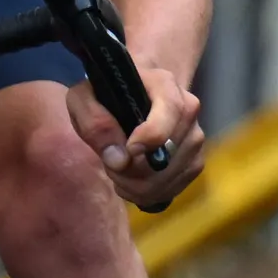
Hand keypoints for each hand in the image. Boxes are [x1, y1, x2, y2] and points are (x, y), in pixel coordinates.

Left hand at [67, 64, 203, 212]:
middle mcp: (187, 109)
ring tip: (119, 173)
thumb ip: (94, 122)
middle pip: (171, 150)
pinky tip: (132, 183)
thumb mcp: (83, 100)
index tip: (129, 150)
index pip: (172, 109)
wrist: (118, 103)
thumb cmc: (102, 96)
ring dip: (138, 184)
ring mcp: (195, 136)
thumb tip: (119, 159)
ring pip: (172, 174)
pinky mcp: (194, 160)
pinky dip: (150, 193)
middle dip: (134, 169)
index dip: (153, 135)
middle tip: (111, 165)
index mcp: (163, 84)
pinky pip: (176, 187)